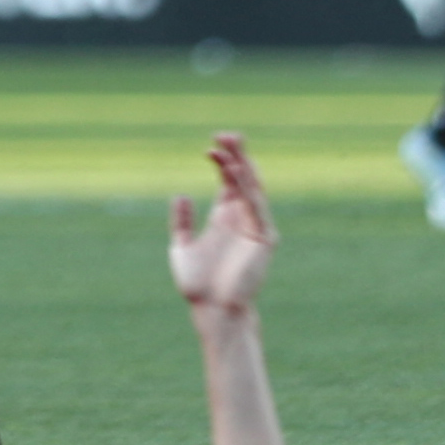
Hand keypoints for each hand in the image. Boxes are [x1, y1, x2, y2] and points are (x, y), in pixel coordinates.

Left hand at [169, 133, 275, 314]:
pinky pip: (257, 206)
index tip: (210, 147)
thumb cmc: (198, 285)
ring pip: (252, 188)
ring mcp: (254, 226)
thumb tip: (181, 195)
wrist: (212, 309)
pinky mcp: (263, 238)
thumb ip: (182, 222)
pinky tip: (237, 171)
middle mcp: (242, 219)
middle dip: (238, 157)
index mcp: (224, 218)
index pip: (228, 183)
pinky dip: (248, 188)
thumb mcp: (182, 247)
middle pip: (244, 180)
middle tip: (229, 134)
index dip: (222, 163)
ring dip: (244, 166)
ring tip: (232, 145)